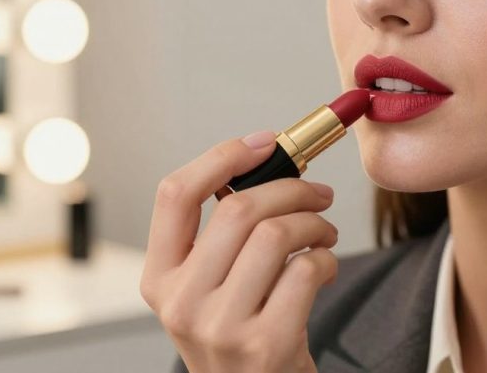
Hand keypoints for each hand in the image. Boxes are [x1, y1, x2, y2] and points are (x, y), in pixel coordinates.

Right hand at [140, 130, 338, 372]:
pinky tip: (323, 268)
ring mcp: (222, 327)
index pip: (175, 194)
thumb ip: (220, 237)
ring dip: (315, 222)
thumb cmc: (239, 337)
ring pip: (276, 234)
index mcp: (159, 279)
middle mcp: (181, 303)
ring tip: (324, 233)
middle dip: (291, 187)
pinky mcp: (267, 344)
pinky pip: (306, 269)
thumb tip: (268, 163)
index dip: (222, 156)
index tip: (264, 142)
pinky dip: (326, 258)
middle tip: (318, 194)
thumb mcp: (206, 290)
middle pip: (238, 208)